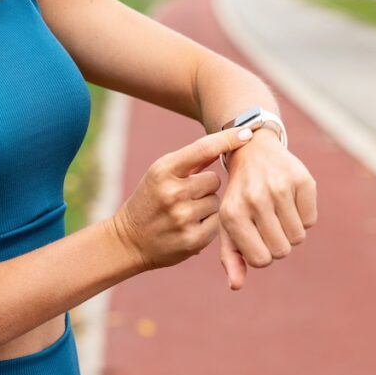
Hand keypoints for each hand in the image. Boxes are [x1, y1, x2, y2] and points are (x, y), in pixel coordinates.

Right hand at [113, 127, 252, 271]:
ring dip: (207, 206)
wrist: (128, 242)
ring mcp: (182, 217)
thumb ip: (192, 160)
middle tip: (186, 196)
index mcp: (163, 170)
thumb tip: (228, 139)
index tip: (247, 132)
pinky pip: (218, 223)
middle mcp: (172, 192)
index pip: (203, 148)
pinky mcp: (192, 240)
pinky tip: (189, 227)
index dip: (228, 139)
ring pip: (217, 202)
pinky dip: (208, 224)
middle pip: (215, 179)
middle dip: (206, 186)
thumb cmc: (150, 200)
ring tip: (185, 212)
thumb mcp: (161, 174)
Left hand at [219, 130, 317, 289]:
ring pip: (299, 236)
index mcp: (233, 213)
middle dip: (279, 243)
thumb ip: (231, 256)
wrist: (253, 151)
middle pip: (282, 250)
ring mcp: (279, 187)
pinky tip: (290, 200)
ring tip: (279, 212)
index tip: (258, 239)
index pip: (261, 260)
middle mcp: (255, 199)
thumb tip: (236, 285)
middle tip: (270, 225)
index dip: (263, 255)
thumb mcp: (228, 223)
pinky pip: (311, 219)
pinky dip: (304, 215)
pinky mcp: (301, 179)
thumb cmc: (239, 195)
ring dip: (291, 230)